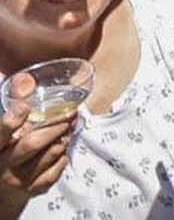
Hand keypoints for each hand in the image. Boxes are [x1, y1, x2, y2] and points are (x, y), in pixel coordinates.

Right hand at [0, 86, 75, 213]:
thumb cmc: (4, 151)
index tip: (24, 106)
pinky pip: (54, 172)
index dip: (12, 120)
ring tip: (71, 126)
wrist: (1, 191)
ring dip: (63, 139)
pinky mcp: (32, 189)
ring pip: (47, 156)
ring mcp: (17, 179)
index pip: (0, 134)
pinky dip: (62, 158)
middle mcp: (1, 165)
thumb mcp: (4, 131)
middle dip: (53, 127)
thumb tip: (25, 79)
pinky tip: (64, 147)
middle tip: (70, 114)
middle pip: (31, 144)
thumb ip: (13, 103)